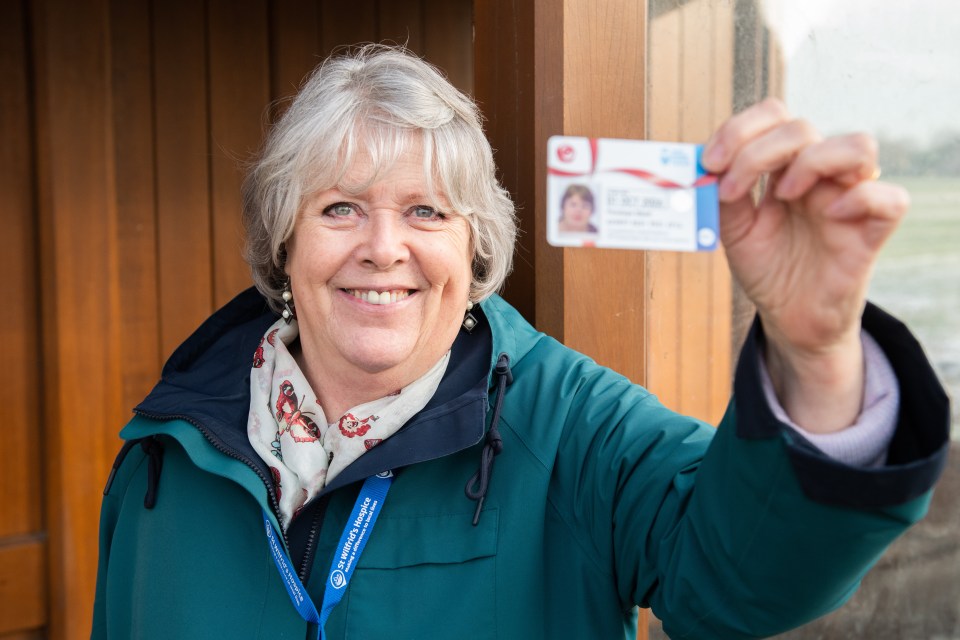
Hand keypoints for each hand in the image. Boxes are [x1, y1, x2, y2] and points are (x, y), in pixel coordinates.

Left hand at [702, 98, 908, 431]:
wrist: (789, 318)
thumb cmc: (768, 269)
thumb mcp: (734, 231)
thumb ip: (722, 196)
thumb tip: (704, 165)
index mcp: (785, 167)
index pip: (774, 117)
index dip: (740, 128)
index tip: (710, 161)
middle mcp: (819, 175)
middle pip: (802, 127)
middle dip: (757, 151)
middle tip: (730, 188)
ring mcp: (848, 199)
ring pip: (857, 145)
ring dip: (810, 161)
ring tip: (782, 197)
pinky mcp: (871, 232)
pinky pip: (889, 198)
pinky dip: (860, 197)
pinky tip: (830, 215)